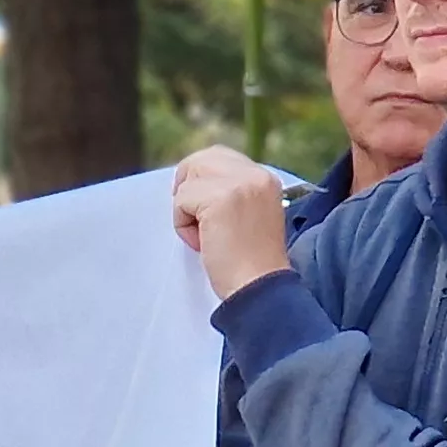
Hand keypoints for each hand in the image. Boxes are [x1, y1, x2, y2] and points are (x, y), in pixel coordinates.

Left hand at [170, 146, 294, 300]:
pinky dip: (182, 225)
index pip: (220, 157)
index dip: (200, 180)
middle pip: (200, 160)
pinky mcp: (220, 198)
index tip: (203, 212)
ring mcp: (239, 184)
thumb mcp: (250, 216)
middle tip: (193, 219)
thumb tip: (193, 183)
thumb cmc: (250, 264)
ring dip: (186, 211)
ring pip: (188, 181)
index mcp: (265, 178)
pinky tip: (203, 243)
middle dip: (187, 188)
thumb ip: (231, 194)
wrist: (259, 289)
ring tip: (206, 237)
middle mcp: (255, 174)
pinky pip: (181, 201)